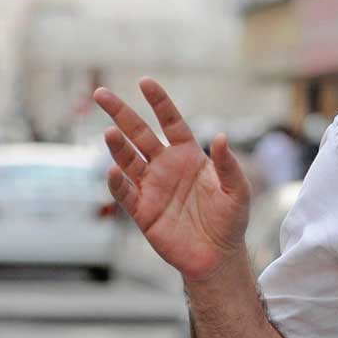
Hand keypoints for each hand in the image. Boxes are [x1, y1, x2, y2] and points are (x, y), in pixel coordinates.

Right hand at [93, 77, 251, 281]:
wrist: (218, 255)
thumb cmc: (230, 220)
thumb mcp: (237, 190)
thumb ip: (229, 165)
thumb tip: (222, 136)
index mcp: (189, 156)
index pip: (171, 123)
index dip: (159, 103)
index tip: (145, 82)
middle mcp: (166, 166)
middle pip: (139, 134)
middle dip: (121, 114)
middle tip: (101, 94)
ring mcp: (151, 187)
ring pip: (128, 160)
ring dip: (117, 147)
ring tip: (109, 132)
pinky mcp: (142, 211)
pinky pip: (125, 193)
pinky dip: (117, 182)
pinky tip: (113, 171)